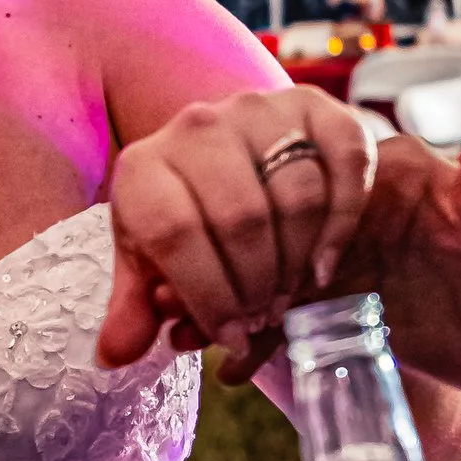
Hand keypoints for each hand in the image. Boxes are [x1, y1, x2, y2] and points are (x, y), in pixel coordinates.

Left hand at [99, 87, 371, 380]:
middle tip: (262, 319)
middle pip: (241, 219)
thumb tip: (114, 355)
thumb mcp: (150, 261)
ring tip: (288, 297)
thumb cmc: (183, 218)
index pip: (176, 234)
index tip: (229, 334)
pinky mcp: (315, 105)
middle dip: (257, 286)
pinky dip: (342, 222)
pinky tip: (323, 266)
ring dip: (297, 262)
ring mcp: (259, 110)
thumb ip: (134, 307)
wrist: (225, 154)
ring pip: (296, 196)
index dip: (208, 296)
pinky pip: (346, 164)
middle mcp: (198, 126)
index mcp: (144, 167)